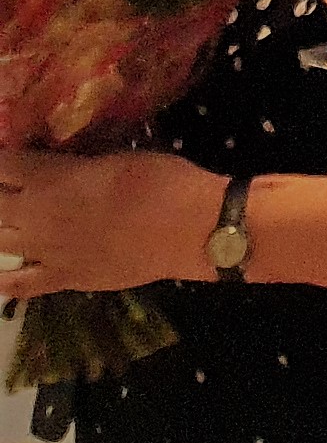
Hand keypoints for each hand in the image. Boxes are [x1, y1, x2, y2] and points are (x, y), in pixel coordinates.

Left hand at [0, 150, 221, 295]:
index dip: (1, 159)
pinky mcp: (64, 278)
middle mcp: (36, 215)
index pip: (2, 164)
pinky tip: (5, 270)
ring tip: (12, 221)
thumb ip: (77, 164)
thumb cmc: (162, 182)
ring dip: (1, 228)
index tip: (10, 157)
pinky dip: (5, 278)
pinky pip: (20, 285)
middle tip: (12, 189)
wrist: (193, 229)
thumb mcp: (116, 158)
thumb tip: (61, 164)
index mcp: (51, 178)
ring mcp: (47, 251)